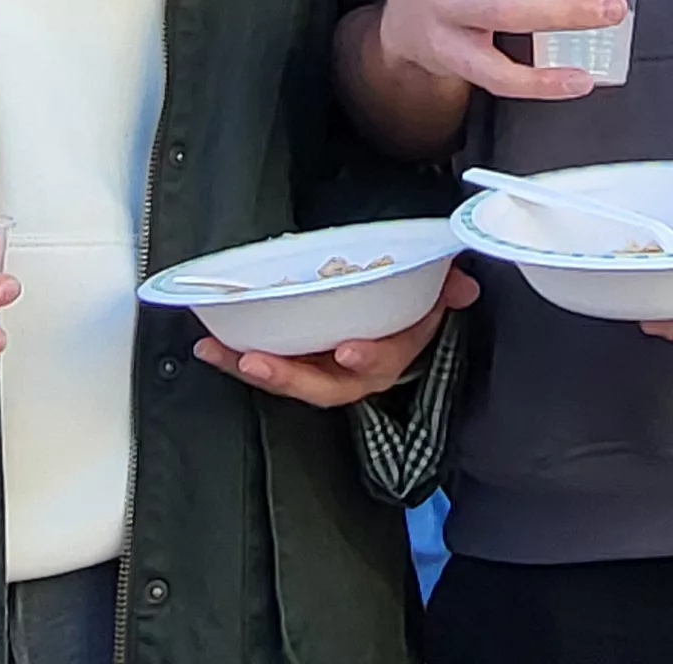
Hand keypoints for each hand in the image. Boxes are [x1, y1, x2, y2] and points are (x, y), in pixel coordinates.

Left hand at [197, 267, 473, 406]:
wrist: (396, 324)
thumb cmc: (409, 308)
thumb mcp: (433, 294)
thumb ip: (446, 287)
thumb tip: (463, 287)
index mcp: (391, 354)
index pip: (382, 361)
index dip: (368, 357)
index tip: (348, 350)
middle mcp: (354, 373)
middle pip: (323, 385)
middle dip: (289, 377)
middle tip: (256, 362)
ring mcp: (322, 373)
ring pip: (289, 381)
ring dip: (251, 369)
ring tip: (221, 353)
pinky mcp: (297, 366)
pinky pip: (266, 366)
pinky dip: (235, 359)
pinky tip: (210, 346)